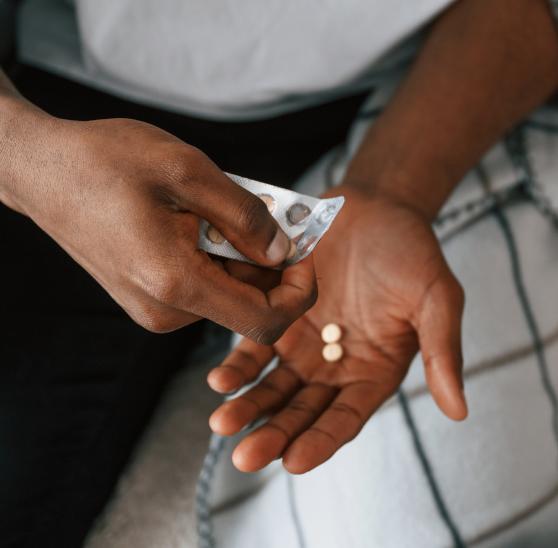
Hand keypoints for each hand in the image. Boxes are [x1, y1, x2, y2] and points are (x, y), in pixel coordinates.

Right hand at [0, 105, 315, 340]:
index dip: (297, 293)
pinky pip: (203, 286)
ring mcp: (154, 308)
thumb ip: (244, 214)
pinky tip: (201, 221)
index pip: (264, 322)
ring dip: (241, 255)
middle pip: (248, 305)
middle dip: (270, 263)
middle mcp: (165, 310)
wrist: (41, 172)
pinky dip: (218, 257)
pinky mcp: (148, 298)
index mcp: (176, 282)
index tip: (303, 253)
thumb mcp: (186, 169)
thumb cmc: (103, 162)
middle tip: (268, 214)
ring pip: (226, 293)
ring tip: (223, 207)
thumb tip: (283, 249)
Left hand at [208, 185, 466, 472]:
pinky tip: (219, 380)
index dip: (320, 441)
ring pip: (272, 386)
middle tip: (244, 457)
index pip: (345, 418)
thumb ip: (443, 350)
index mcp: (373, 371)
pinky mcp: (277, 316)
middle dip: (273, 435)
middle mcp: (335, 366)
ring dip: (246, 407)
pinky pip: (254, 347)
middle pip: (301, 411)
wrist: (373, 207)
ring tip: (222, 423)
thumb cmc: (410, 251)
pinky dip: (238, 365)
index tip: (293, 461)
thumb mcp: (436, 296)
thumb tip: (460, 411)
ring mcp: (303, 343)